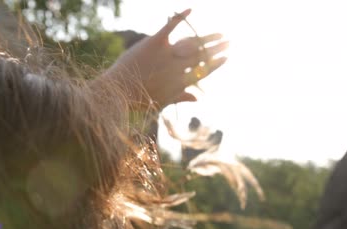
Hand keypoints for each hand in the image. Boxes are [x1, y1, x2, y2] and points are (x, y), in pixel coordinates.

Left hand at [102, 9, 228, 108]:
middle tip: (228, 41)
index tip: (226, 57)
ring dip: (208, 37)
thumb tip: (198, 98)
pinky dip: (181, 16)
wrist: (117, 90)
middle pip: (202, 55)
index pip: (203, 71)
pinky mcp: (154, 41)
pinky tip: (191, 9)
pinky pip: (171, 26)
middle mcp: (177, 67)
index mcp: (180, 82)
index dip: (216, 64)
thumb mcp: (163, 102)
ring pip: (192, 42)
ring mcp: (166, 53)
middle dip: (217, 48)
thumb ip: (181, 97)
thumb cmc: (140, 100)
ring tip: (220, 33)